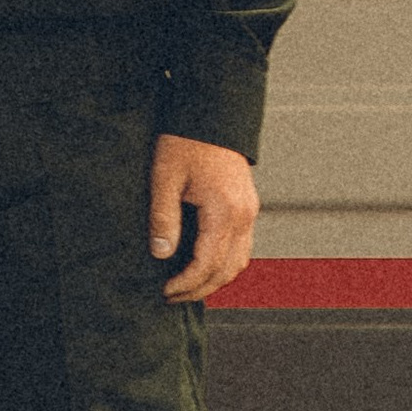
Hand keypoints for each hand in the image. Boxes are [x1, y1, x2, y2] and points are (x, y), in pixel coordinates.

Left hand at [150, 135, 259, 301]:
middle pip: (227, 270)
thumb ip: (164, 217)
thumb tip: (161, 254)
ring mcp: (249, 212)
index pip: (207, 264)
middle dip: (199, 289)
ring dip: (214, 280)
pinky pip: (242, 247)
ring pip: (239, 262)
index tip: (164, 291)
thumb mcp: (165, 177)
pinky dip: (224, 263)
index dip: (186, 284)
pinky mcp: (247, 206)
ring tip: (185, 287)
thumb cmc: (184, 141)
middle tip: (171, 297)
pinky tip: (202, 265)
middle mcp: (244, 215)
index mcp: (225, 211)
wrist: (211, 114)